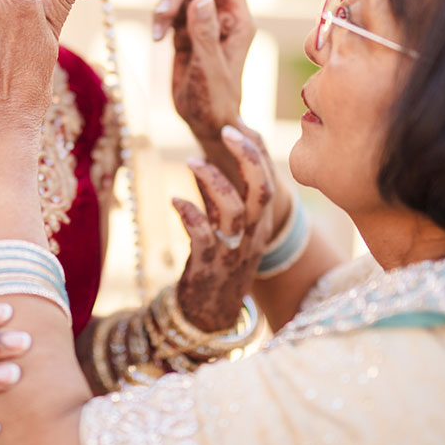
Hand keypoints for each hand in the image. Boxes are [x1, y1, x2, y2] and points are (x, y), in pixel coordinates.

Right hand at [152, 0, 253, 148]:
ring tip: (157, 31)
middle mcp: (223, 17)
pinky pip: (170, 11)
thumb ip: (205, 33)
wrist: (205, 122)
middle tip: (163, 13)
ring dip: (165, 5)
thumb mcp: (209, 67)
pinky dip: (159, 18)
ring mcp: (203, 23)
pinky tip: (156, 37)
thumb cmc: (215, 101)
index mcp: (238, 21)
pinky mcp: (186, 32)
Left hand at [172, 125, 277, 331]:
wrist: (209, 317)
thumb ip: (224, 200)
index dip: (255, 151)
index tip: (235, 127)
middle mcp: (253, 236)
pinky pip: (202, 234)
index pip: (269, 181)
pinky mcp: (208, 265)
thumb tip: (209, 161)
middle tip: (227, 131)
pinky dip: (189, 212)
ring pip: (233, 209)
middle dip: (247, 156)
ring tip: (190, 161)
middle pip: (262, 190)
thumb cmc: (216, 267)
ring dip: (212, 180)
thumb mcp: (229, 232)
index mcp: (261, 225)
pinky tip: (175, 199)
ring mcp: (233, 252)